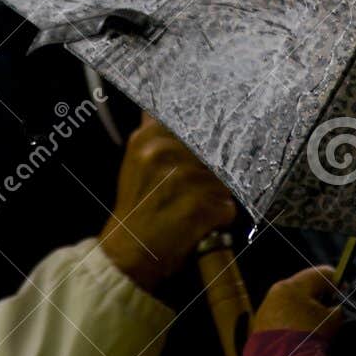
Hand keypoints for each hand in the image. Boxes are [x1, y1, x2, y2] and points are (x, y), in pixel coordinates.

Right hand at [99, 114, 235, 293]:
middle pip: (213, 151)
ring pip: (222, 179)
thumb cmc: (136, 208)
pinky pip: (227, 206)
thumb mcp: (137, 161)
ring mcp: (182, 182)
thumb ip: (154, 132)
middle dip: (213, 169)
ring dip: (217, 195)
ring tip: (196, 207)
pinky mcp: (199, 209)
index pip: (195, 120)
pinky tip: (202, 223)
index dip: (209, 129)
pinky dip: (220, 217)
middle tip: (198, 187)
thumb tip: (163, 99)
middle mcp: (164, 156)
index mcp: (147, 140)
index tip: (218, 130)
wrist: (128, 255)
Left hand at [251, 266, 342, 336]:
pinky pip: (280, 319)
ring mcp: (265, 308)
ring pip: (290, 304)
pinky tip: (299, 339)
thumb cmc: (309, 336)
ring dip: (304, 312)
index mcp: (294, 284)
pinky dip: (291, 325)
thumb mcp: (332, 321)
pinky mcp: (259, 326)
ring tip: (314, 330)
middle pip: (304, 288)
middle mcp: (277, 291)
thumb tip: (334, 308)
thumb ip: (336, 309)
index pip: (321, 273)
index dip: (337, 282)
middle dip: (319, 299)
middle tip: (330, 314)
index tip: (345, 295)